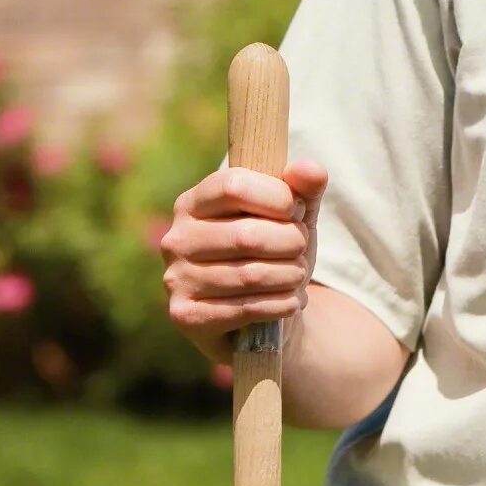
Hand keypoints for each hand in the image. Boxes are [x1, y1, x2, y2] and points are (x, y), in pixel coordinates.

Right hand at [161, 160, 327, 361]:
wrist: (265, 313)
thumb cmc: (276, 253)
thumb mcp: (295, 217)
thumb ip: (305, 189)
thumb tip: (308, 169)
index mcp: (194, 203)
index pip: (234, 186)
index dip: (278, 197)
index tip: (298, 210)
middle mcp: (177, 239)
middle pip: (246, 235)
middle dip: (291, 242)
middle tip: (301, 249)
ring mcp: (176, 279)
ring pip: (250, 275)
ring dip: (291, 276)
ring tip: (297, 275)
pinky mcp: (186, 316)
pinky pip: (246, 308)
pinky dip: (282, 303)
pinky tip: (290, 301)